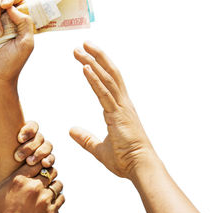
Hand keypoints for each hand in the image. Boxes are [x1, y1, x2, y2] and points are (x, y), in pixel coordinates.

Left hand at [0, 121, 54, 177]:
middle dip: (30, 146)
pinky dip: (49, 161)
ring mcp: (42, 152)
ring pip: (47, 147)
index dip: (29, 130)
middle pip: (39, 137)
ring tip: (29, 162)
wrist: (3, 184)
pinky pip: (51, 159)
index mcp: (23, 135)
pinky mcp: (46, 164)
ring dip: (40, 153)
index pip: (32, 125)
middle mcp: (35, 141)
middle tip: (18, 157)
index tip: (19, 138)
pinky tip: (43, 165)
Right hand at [0, 161, 64, 212]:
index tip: (36, 168)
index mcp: (17, 180)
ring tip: (50, 190)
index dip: (37, 164)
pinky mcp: (51, 211)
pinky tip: (52, 202)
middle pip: (49, 171)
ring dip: (54, 186)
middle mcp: (32, 187)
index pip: (35, 162)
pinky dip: (58, 199)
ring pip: (57, 184)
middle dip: (47, 174)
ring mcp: (43, 198)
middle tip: (46, 178)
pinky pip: (61, 198)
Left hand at [70, 41, 157, 178]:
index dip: (97, 68)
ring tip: (82, 48)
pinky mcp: (119, 114)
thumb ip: (85, 138)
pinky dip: (94, 80)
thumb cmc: (125, 160)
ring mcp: (122, 107)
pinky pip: (105, 93)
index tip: (85, 57)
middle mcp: (122, 103)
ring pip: (108, 78)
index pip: (107, 82)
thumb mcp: (99, 148)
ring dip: (94, 61)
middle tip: (83, 44)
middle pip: (109, 73)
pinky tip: (85, 68)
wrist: (141, 168)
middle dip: (96, 57)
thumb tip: (71, 130)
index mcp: (119, 109)